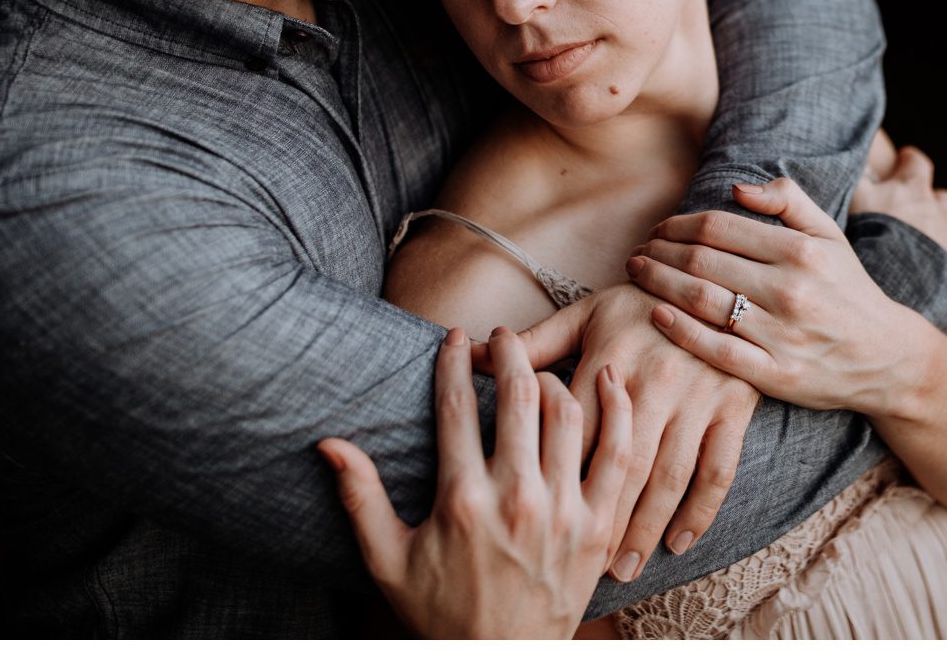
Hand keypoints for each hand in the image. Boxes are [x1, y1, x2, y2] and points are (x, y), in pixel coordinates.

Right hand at [316, 326, 632, 638]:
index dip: (453, 362)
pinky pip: (618, 451)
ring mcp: (564, 509)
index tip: (453, 337)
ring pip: (568, 413)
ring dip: (553, 375)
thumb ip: (359, 497)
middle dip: (508, 353)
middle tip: (500, 336)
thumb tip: (328, 443)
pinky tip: (610, 378)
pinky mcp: (599, 524)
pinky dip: (617, 408)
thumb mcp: (388, 560)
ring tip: (538, 365)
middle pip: (519, 396)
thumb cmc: (441, 612)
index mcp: (462, 500)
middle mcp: (517, 497)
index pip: (457, 407)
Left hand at [483, 285, 759, 583]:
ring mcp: (697, 398)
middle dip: (600, 522)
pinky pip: (718, 469)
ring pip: (668, 476)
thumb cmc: (643, 300)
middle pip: (620, 466)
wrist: (721, 277)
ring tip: (622, 568)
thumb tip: (473, 353)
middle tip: (577, 570)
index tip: (531, 524)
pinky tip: (679, 543)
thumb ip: (535, 343)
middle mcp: (653, 383)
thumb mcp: (588, 313)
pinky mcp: (733, 407)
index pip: (573, 431)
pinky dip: (701, 511)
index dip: (553, 479)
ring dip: (644, 528)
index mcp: (609, 359)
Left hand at [628, 179, 932, 417]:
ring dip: (659, 284)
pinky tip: (656, 314)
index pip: (719, 227)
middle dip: (660, 252)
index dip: (678, 224)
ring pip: (703, 302)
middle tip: (637, 251)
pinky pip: (718, 351)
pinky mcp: (778, 375)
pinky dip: (681, 331)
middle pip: (702, 262)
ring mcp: (783, 335)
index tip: (659, 228)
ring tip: (636, 274)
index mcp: (801, 251)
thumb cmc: (848, 289)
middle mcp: (791, 290)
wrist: (887, 356)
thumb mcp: (830, 235)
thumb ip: (788, 201)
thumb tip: (736, 189)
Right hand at [852, 140, 946, 294]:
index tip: (904, 160)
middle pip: (943, 200)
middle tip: (912, 211)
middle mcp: (938, 214)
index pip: (917, 164)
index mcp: (914, 190)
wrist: (888, 281)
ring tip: (932, 246)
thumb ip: (858, 178)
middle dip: (931, 202)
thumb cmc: (869, 234)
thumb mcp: (856, 197)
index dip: (910, 161)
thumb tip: (861, 165)